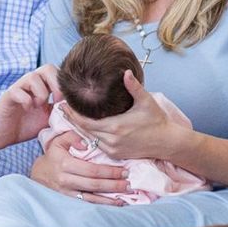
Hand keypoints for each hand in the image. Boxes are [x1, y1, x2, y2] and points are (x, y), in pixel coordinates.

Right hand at [0, 64, 61, 152]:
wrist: (4, 134)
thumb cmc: (27, 125)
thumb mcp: (50, 119)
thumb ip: (62, 112)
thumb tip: (81, 111)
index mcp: (43, 86)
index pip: (58, 73)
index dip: (65, 85)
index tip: (68, 103)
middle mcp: (31, 83)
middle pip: (47, 67)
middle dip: (56, 84)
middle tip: (56, 102)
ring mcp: (19, 88)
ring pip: (33, 76)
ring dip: (41, 93)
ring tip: (39, 106)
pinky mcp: (8, 96)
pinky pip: (18, 90)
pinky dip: (26, 100)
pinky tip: (28, 109)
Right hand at [28, 135, 129, 203]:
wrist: (38, 175)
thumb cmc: (53, 156)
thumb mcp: (58, 142)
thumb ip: (72, 137)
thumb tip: (86, 143)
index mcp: (65, 164)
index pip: (92, 170)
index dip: (110, 171)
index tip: (125, 170)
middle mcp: (66, 180)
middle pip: (95, 184)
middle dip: (114, 184)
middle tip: (130, 183)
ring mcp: (67, 193)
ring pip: (92, 198)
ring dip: (111, 197)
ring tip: (126, 195)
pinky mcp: (69, 201)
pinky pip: (88, 204)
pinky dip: (103, 205)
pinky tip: (115, 203)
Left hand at [60, 71, 186, 163]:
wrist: (167, 142)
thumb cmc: (157, 120)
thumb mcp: (146, 101)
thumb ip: (134, 86)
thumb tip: (125, 71)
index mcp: (115, 127)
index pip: (86, 122)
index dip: (72, 114)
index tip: (63, 105)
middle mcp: (111, 140)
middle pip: (84, 130)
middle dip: (72, 120)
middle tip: (60, 109)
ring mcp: (113, 149)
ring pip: (89, 139)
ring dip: (79, 128)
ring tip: (69, 116)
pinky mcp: (116, 155)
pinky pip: (98, 145)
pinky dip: (90, 136)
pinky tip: (84, 128)